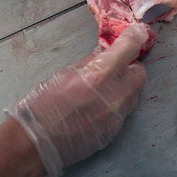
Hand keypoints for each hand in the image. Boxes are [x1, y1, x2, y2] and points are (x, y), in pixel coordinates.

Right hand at [7, 24, 148, 176]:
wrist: (36, 143)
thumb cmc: (42, 104)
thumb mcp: (64, 73)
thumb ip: (89, 63)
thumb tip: (104, 54)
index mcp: (101, 74)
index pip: (130, 48)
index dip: (134, 37)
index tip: (135, 34)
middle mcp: (116, 95)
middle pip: (140, 74)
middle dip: (130, 68)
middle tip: (114, 68)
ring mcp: (118, 116)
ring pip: (133, 95)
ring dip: (123, 88)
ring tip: (102, 90)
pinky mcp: (114, 133)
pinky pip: (122, 113)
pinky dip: (114, 106)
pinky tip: (96, 110)